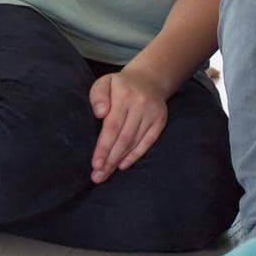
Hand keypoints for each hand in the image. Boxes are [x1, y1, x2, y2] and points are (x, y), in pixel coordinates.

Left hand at [88, 67, 169, 182]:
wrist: (149, 79)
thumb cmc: (120, 85)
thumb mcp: (104, 83)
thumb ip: (97, 96)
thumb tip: (100, 113)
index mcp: (124, 96)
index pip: (112, 126)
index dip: (104, 147)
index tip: (95, 164)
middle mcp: (140, 105)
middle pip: (124, 138)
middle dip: (110, 159)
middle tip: (97, 177)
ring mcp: (152, 114)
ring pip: (134, 142)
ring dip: (119, 160)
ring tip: (105, 174)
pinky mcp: (160, 121)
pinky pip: (148, 141)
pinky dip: (135, 155)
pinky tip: (123, 165)